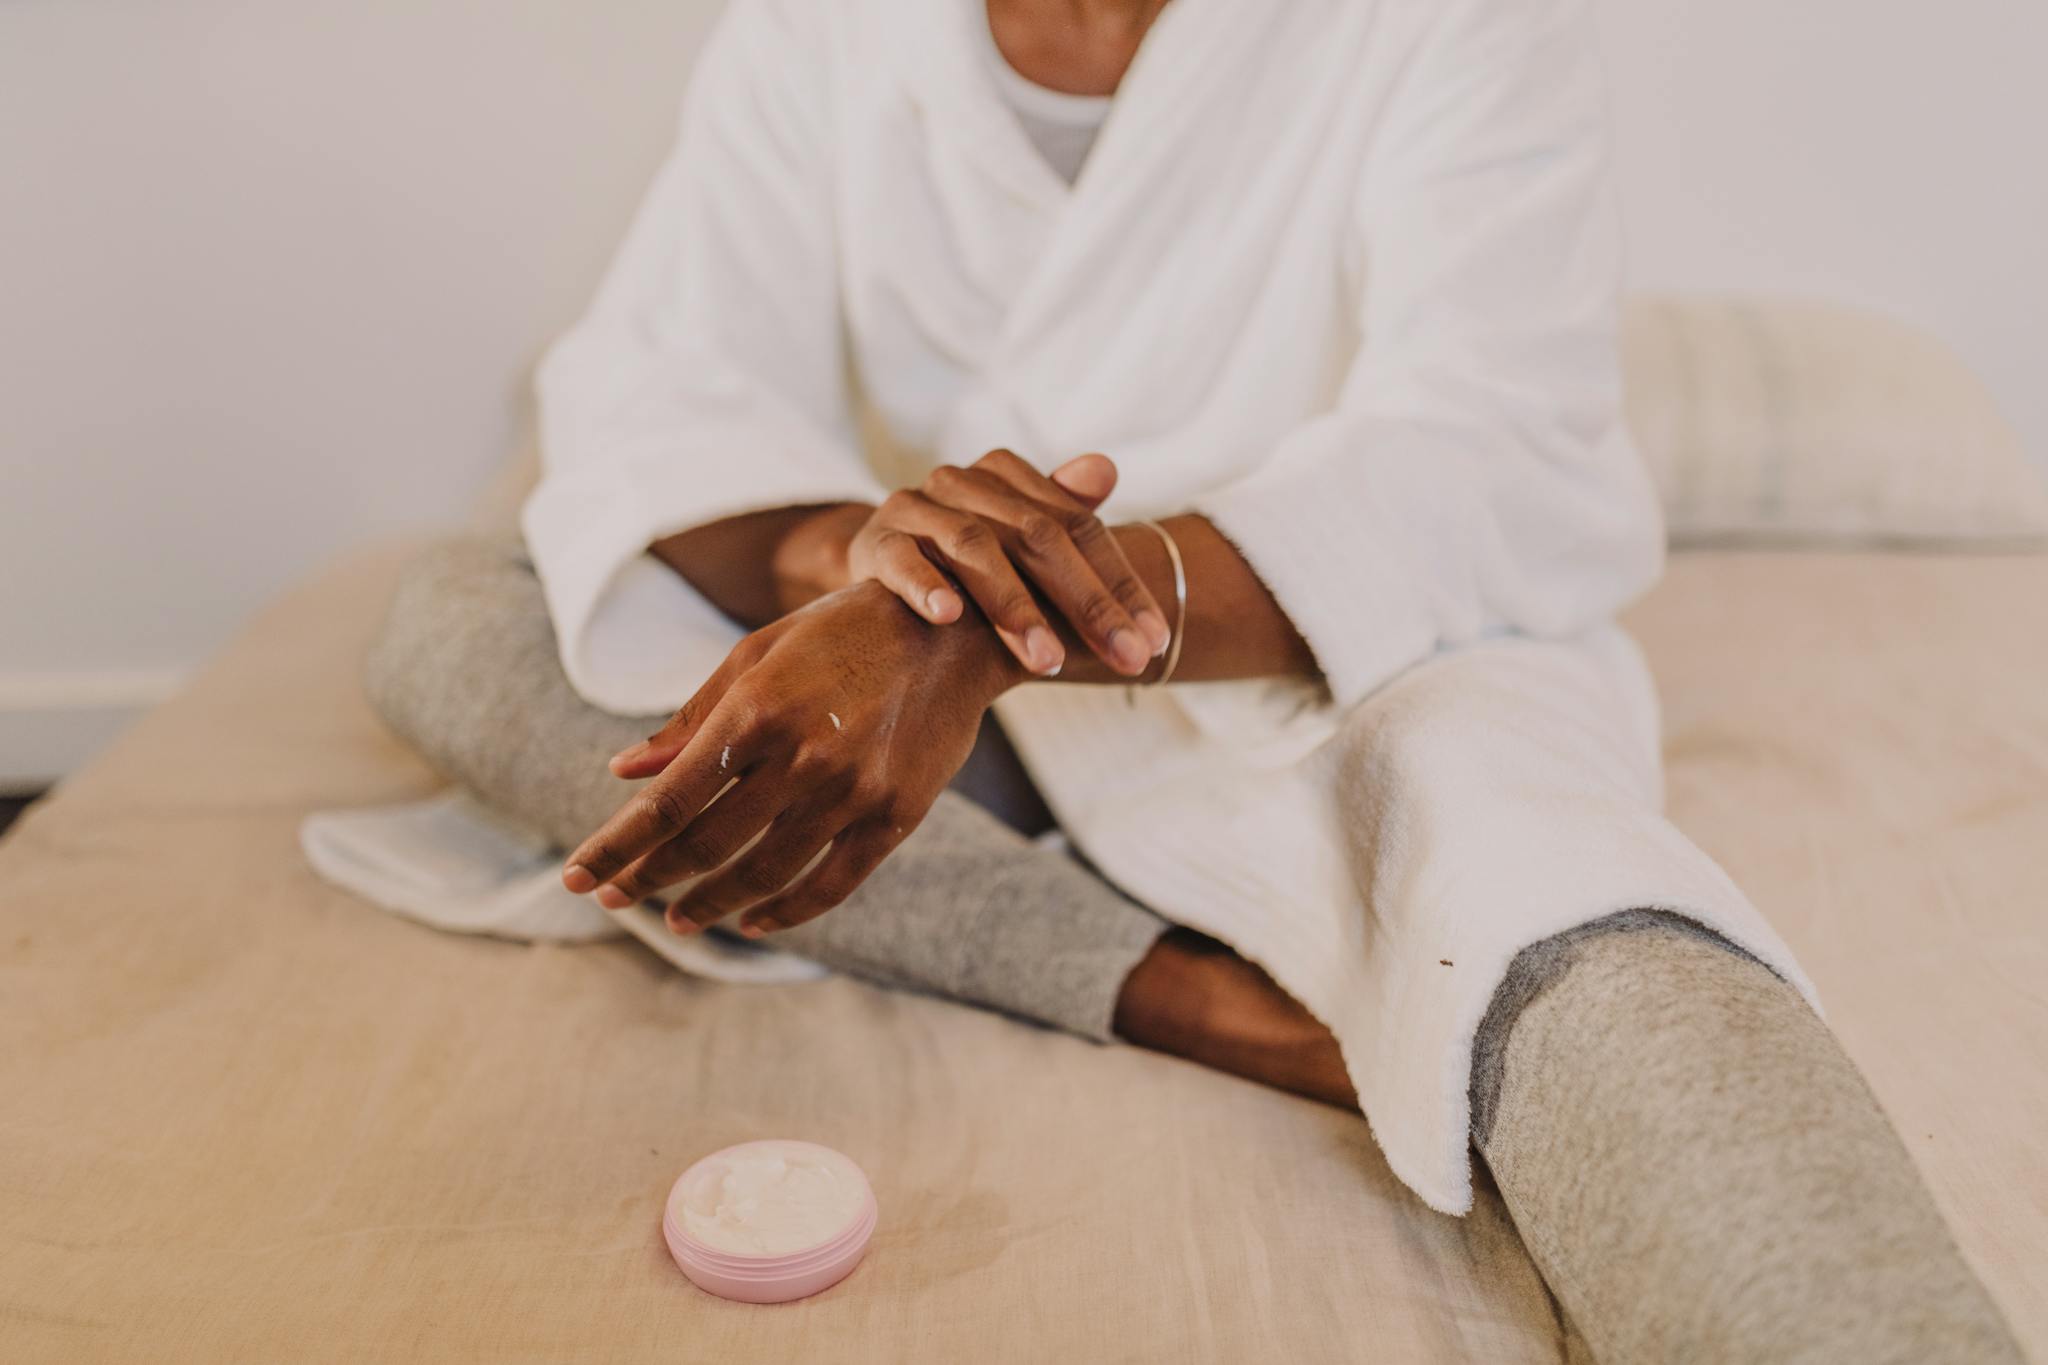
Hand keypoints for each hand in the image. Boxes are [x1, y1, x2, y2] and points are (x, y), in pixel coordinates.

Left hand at [560, 580, 1014, 936]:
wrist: (951, 632)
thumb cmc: (838, 637)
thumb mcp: (756, 657)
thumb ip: (690, 718)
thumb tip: (622, 771)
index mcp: (756, 708)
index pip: (669, 799)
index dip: (618, 846)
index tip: (577, 878)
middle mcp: (802, 755)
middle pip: (707, 844)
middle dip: (650, 879)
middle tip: (614, 901)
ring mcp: (853, 791)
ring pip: (764, 873)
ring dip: (710, 904)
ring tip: (678, 919)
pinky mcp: (896, 816)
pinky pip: (830, 885)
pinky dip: (784, 912)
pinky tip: (752, 920)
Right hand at [846, 450, 1168, 676]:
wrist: (877, 561)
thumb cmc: (966, 561)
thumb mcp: (1018, 542)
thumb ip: (1065, 514)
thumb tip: (1106, 468)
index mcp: (1008, 476)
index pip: (1078, 526)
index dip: (1120, 584)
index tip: (1153, 642)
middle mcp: (963, 482)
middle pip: (1036, 536)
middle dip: (1087, 602)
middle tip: (1124, 659)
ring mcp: (915, 508)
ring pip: (973, 548)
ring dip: (1013, 605)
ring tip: (1048, 660)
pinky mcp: (875, 541)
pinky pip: (901, 559)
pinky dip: (925, 585)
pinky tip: (950, 617)